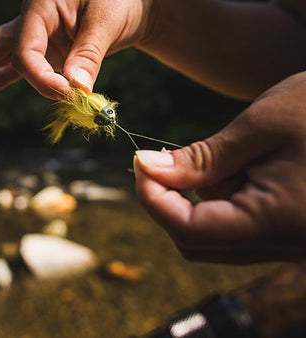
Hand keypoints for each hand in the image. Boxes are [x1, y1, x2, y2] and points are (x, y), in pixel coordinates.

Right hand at [0, 0, 152, 111]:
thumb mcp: (108, 20)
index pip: (26, 52)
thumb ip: (89, 54)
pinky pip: (13, 66)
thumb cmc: (120, 0)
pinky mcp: (43, 49)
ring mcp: (33, 37)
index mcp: (40, 6)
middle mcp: (29, 22)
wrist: (132, 3)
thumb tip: (75, 90)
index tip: (69, 94)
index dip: (42, 79)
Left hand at [134, 72, 305, 263]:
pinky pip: (241, 229)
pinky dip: (224, 200)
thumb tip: (145, 170)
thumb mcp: (263, 126)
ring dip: (198, 201)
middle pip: (196, 242)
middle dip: (169, 203)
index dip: (152, 199)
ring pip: (217, 239)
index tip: (139, 163)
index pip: (188, 230)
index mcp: (275, 222)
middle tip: (165, 160)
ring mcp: (290, 241)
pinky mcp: (292, 230)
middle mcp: (284, 244)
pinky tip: (242, 165)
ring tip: (224, 156)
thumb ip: (202, 158)